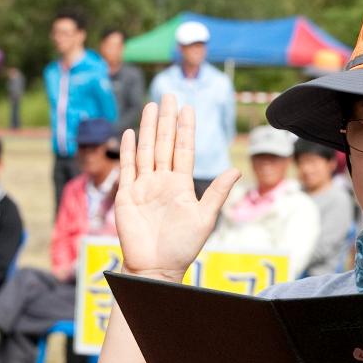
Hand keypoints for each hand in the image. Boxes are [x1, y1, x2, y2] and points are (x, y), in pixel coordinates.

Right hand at [116, 96, 239, 280]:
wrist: (156, 267)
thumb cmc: (182, 247)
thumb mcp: (204, 218)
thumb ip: (217, 193)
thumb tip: (236, 169)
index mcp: (182, 185)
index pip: (184, 149)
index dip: (186, 129)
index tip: (188, 107)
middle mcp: (162, 181)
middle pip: (165, 143)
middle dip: (167, 120)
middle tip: (169, 95)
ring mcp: (144, 187)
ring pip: (147, 150)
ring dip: (149, 128)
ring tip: (151, 106)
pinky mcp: (126, 195)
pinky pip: (128, 168)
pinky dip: (128, 150)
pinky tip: (131, 132)